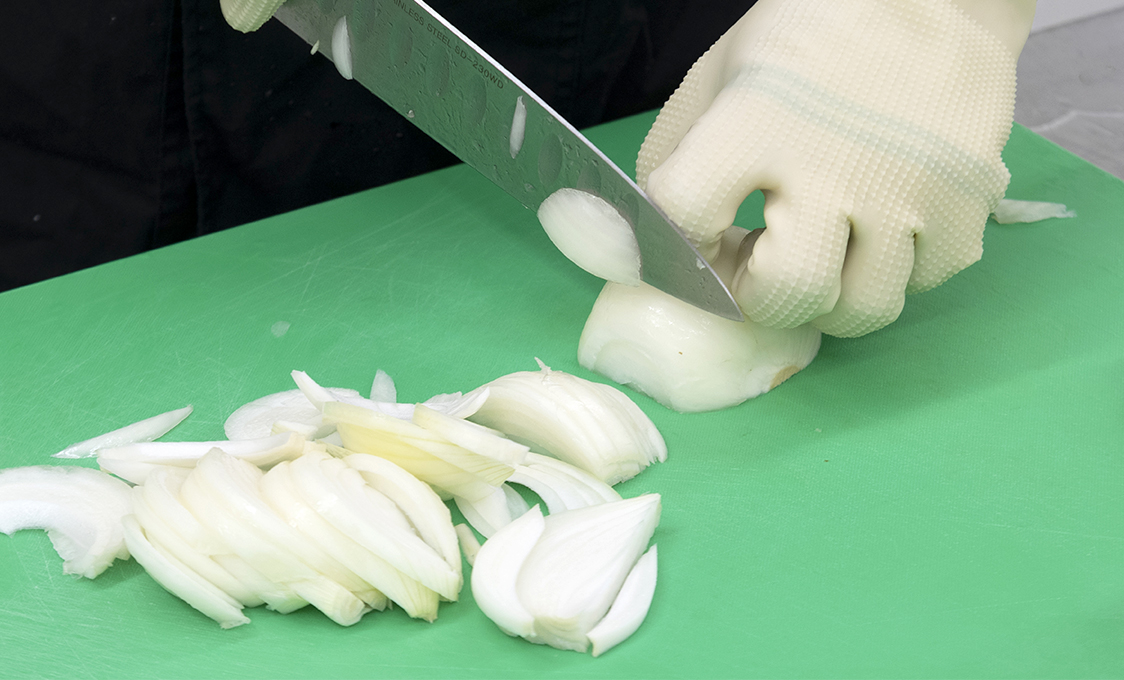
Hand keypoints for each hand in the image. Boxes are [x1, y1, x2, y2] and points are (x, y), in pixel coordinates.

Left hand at [637, 0, 1035, 336]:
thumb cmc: (807, 39)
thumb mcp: (716, 78)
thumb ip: (672, 161)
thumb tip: (659, 249)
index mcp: (757, 122)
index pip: (688, 219)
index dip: (680, 244)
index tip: (700, 234)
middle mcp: (837, 166)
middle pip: (787, 297)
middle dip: (760, 297)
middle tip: (760, 265)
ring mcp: (912, 191)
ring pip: (863, 310)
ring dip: (831, 295)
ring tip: (822, 250)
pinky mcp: (970, 202)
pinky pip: (925, 284)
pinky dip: (897, 271)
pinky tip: (882, 229)